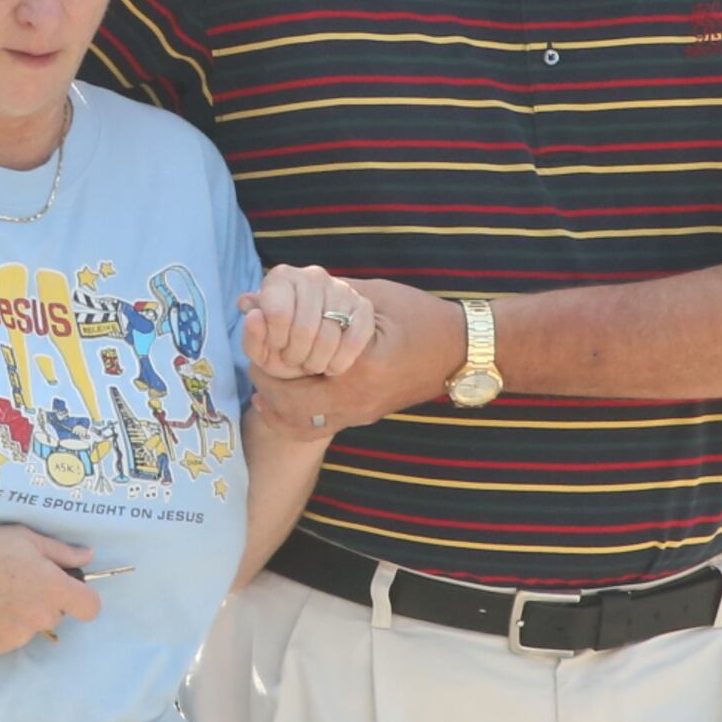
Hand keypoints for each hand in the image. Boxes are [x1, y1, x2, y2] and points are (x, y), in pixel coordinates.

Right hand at [0, 526, 98, 657]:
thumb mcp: (25, 538)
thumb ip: (62, 552)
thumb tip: (88, 557)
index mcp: (52, 589)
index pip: (90, 608)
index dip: (82, 598)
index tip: (68, 591)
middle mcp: (38, 618)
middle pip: (55, 616)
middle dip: (42, 602)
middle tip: (15, 582)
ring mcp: (14, 638)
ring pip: (28, 629)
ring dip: (18, 616)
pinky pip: (4, 640)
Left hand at [240, 264, 377, 384]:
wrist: (311, 347)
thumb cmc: (281, 346)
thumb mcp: (260, 348)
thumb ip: (251, 335)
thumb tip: (253, 315)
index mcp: (280, 278)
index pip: (278, 313)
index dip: (275, 339)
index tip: (276, 347)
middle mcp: (312, 276)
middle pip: (304, 328)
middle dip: (296, 354)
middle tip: (294, 359)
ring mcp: (340, 289)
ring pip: (329, 337)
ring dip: (317, 362)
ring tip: (311, 363)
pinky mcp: (363, 306)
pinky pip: (355, 340)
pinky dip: (341, 361)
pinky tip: (331, 366)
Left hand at [251, 279, 464, 435]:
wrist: (465, 350)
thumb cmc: (421, 316)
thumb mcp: (371, 296)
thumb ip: (319, 295)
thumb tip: (259, 293)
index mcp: (360, 367)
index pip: (295, 372)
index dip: (267, 356)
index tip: (258, 335)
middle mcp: (359, 400)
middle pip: (292, 409)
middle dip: (267, 385)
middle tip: (256, 360)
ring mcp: (363, 415)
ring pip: (303, 427)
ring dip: (278, 405)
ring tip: (266, 379)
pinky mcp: (365, 418)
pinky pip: (319, 428)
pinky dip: (294, 416)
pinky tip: (280, 398)